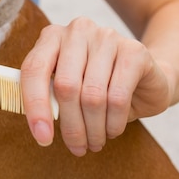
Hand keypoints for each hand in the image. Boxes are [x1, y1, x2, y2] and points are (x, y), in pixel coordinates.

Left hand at [20, 17, 172, 156]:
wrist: (144, 78)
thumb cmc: (98, 86)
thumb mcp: (67, 88)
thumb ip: (49, 97)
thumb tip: (39, 127)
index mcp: (52, 36)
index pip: (34, 69)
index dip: (34, 105)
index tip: (42, 137)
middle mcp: (78, 31)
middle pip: (65, 86)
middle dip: (70, 126)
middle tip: (77, 148)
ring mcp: (107, 37)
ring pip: (92, 96)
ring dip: (93, 129)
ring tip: (95, 142)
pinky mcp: (134, 51)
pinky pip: (118, 97)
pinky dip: (113, 123)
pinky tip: (112, 130)